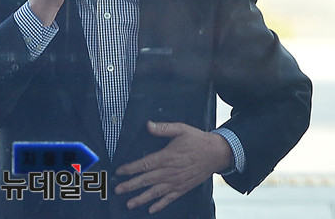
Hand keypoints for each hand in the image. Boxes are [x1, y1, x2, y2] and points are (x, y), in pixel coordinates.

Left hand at [115, 122, 232, 213]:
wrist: (216, 153)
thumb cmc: (197, 140)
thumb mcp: (181, 129)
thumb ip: (163, 128)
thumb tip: (148, 125)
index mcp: (167, 156)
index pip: (144, 164)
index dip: (130, 168)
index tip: (119, 171)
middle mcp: (170, 171)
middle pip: (146, 180)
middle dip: (130, 186)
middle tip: (117, 190)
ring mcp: (177, 182)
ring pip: (155, 192)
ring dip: (141, 198)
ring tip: (129, 204)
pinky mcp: (183, 188)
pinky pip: (169, 198)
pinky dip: (160, 205)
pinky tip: (151, 209)